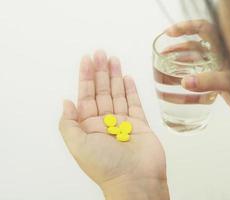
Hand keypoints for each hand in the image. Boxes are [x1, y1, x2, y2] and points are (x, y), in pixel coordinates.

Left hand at [59, 51, 168, 198]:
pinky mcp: (140, 124)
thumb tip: (66, 101)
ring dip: (115, 76)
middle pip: (102, 91)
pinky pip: (134, 103)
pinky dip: (130, 90)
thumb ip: (68, 123)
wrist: (136, 180)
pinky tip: (126, 78)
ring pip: (118, 94)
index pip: (86, 96)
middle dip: (101, 72)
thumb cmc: (105, 166)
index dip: (86, 77)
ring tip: (113, 59)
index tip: (87, 60)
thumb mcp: (77, 145)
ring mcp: (124, 122)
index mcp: (89, 127)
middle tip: (101, 53)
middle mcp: (105, 123)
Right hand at [166, 20, 229, 116]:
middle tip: (163, 52)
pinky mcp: (216, 78)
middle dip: (177, 46)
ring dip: (179, 60)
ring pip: (195, 58)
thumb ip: (210, 81)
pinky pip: (198, 72)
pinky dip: (186, 73)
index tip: (170, 33)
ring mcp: (217, 67)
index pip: (204, 29)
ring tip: (165, 63)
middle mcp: (220, 55)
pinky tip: (177, 79)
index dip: (186, 27)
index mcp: (225, 48)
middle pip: (195, 44)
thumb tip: (186, 82)